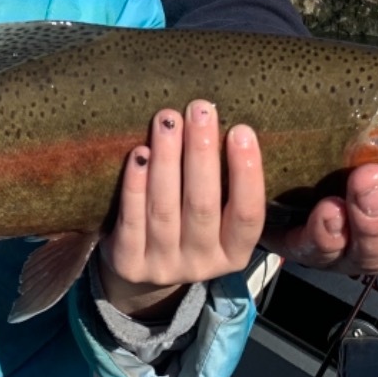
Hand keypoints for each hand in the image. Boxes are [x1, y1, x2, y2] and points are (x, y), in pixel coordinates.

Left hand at [98, 101, 265, 319]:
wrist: (139, 266)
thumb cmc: (185, 224)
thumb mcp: (214, 217)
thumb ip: (223, 184)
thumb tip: (221, 123)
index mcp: (234, 252)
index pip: (248, 215)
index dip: (247, 174)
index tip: (241, 130)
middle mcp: (202, 263)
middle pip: (202, 206)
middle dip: (201, 153)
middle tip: (199, 110)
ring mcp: (164, 266)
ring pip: (165, 210)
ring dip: (166, 160)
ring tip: (167, 120)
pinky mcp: (130, 264)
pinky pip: (132, 221)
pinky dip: (135, 186)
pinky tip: (139, 154)